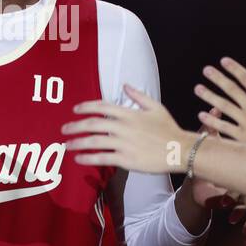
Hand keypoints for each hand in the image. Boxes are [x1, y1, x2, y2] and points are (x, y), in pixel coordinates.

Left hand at [62, 85, 195, 173]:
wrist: (180, 150)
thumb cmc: (169, 129)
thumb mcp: (156, 107)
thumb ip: (138, 96)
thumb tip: (125, 85)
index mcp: (129, 113)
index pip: (102, 107)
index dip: (86, 107)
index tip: (75, 109)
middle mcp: (123, 127)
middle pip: (93, 124)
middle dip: (75, 126)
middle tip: (64, 129)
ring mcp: (124, 144)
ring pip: (94, 142)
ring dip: (77, 142)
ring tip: (67, 144)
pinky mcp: (126, 159)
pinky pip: (102, 158)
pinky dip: (88, 158)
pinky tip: (79, 159)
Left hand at [195, 58, 245, 147]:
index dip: (234, 68)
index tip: (223, 61)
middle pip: (231, 89)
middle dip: (218, 78)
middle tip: (206, 70)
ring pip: (224, 106)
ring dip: (210, 96)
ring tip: (198, 89)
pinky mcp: (242, 137)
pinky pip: (223, 127)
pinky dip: (212, 121)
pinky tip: (202, 115)